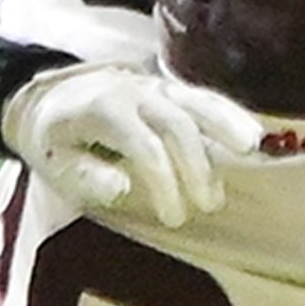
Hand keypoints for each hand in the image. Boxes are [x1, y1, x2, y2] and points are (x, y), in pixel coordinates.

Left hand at [1, 64, 265, 228]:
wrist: (51, 97)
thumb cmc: (55, 140)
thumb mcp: (54, 163)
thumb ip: (85, 176)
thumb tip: (123, 188)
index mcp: (102, 110)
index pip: (142, 144)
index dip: (163, 180)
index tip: (174, 216)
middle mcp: (134, 92)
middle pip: (176, 124)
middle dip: (196, 165)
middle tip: (208, 205)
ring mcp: (155, 88)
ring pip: (197, 101)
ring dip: (227, 124)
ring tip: (252, 151)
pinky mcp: (170, 91)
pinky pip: (203, 99)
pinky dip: (229, 114)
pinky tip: (253, 137)